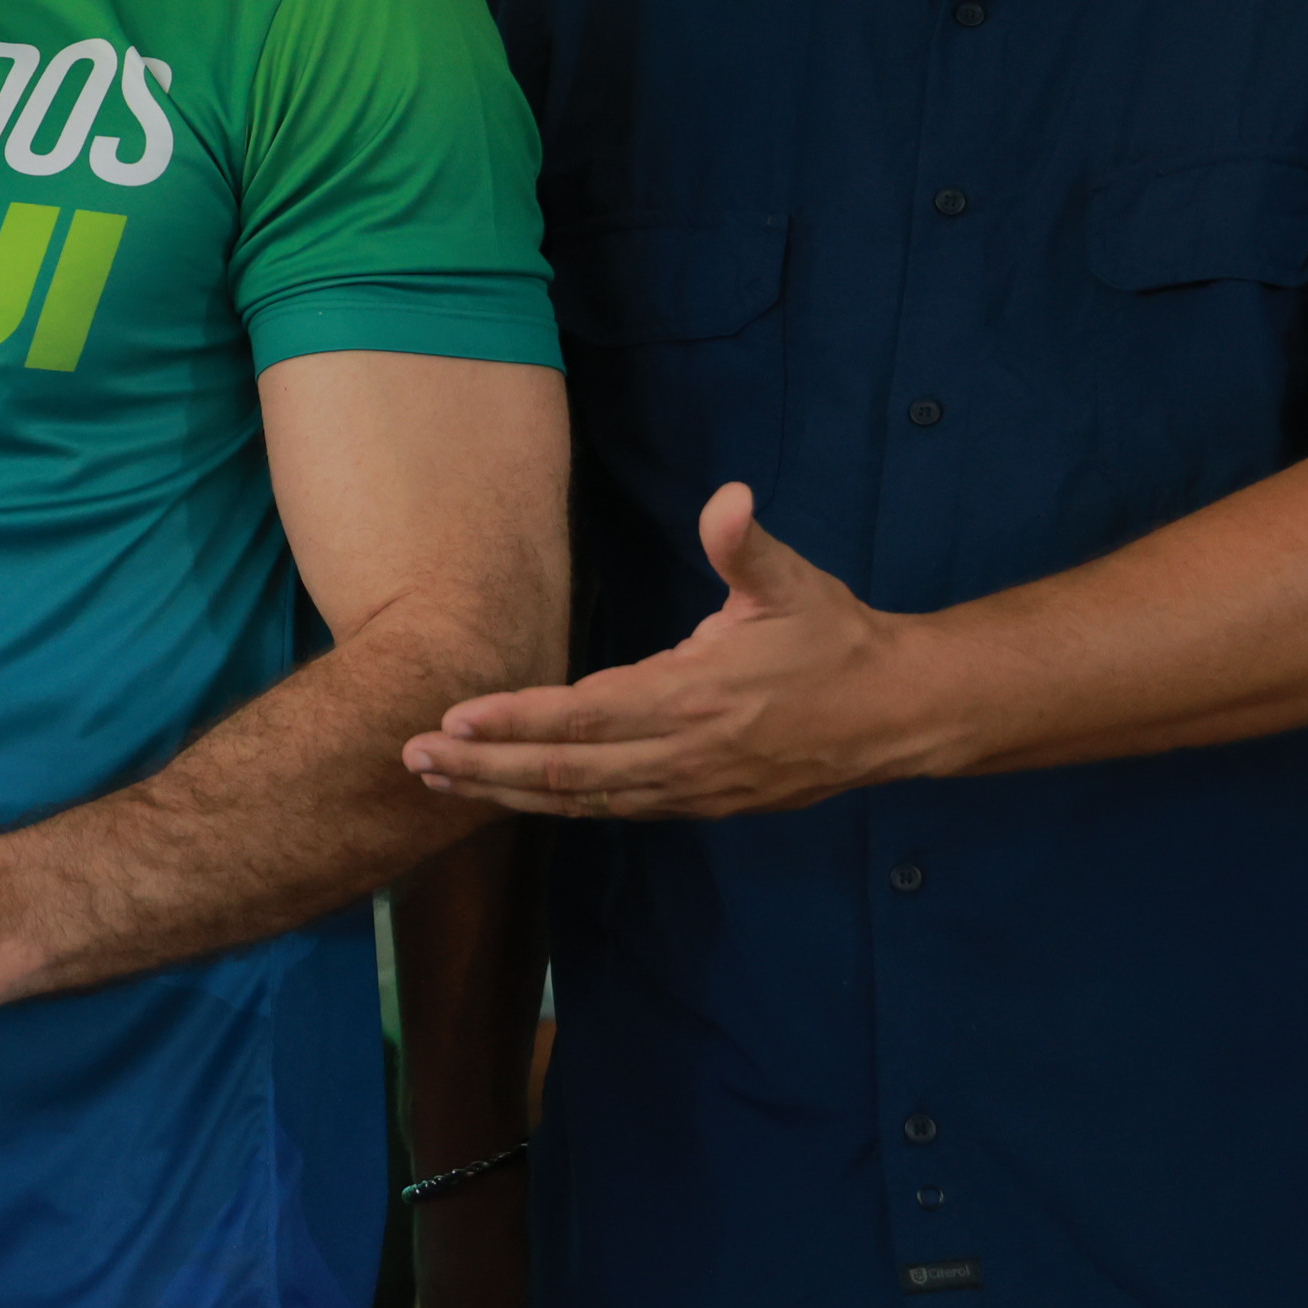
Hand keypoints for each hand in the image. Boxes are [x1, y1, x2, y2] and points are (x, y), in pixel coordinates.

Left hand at [404, 485, 941, 820]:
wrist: (895, 715)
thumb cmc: (835, 640)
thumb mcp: (793, 584)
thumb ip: (746, 546)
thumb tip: (730, 497)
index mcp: (695, 696)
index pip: (585, 714)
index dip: (515, 719)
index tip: (452, 717)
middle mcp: (683, 754)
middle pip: (565, 769)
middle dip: (484, 767)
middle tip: (412, 758)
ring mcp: (690, 788)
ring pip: (582, 798)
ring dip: (508, 792)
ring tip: (440, 782)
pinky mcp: (700, 805)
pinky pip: (613, 810)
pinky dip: (556, 804)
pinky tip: (513, 796)